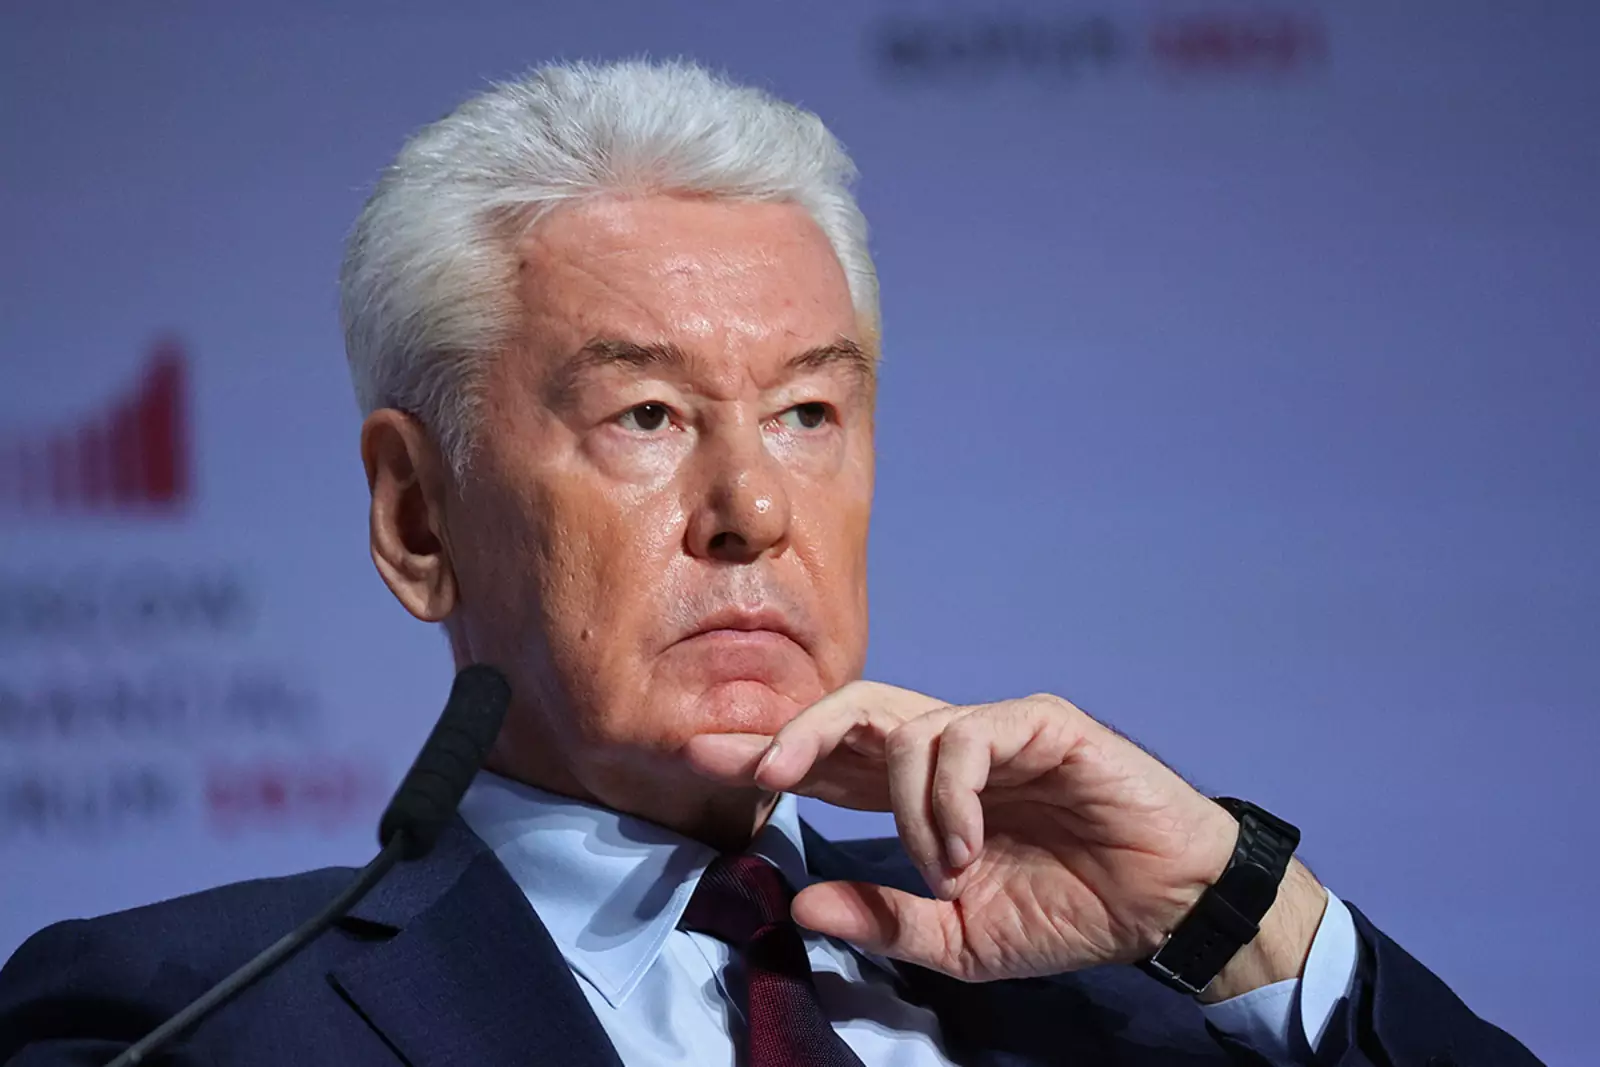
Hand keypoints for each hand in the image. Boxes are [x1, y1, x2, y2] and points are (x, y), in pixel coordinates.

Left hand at [684, 681, 1325, 995]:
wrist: (1166, 907)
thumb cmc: (1070, 910)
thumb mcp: (961, 938)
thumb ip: (883, 919)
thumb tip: (799, 903)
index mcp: (920, 795)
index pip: (831, 763)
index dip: (770, 756)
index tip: (702, 759)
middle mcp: (948, 751)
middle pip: (850, 712)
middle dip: (789, 733)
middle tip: (747, 768)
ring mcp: (992, 730)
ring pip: (904, 722)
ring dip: (904, 807)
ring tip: (944, 868)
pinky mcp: (1040, 722)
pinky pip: (964, 735)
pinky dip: (950, 795)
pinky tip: (969, 846)